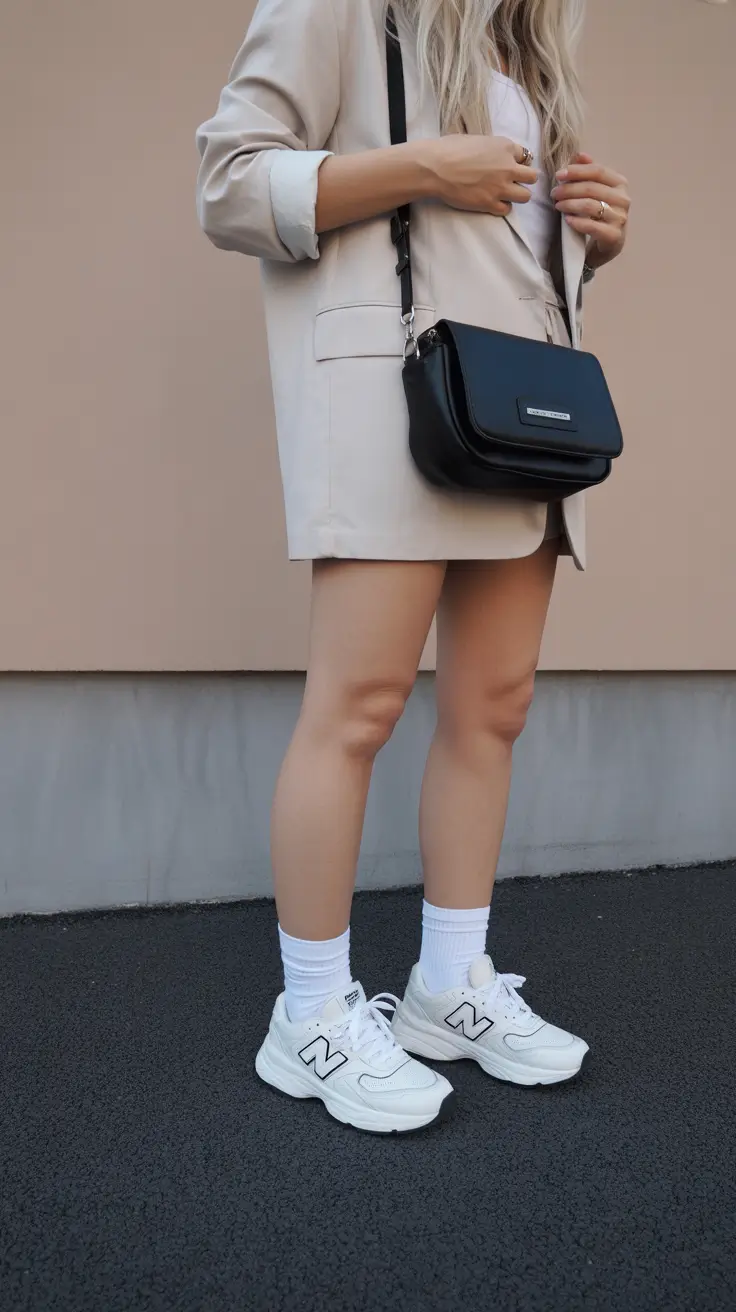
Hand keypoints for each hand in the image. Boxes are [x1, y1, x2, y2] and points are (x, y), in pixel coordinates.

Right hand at [422, 134, 537, 216]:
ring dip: (517, 195)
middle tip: (512, 181)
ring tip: (504, 194)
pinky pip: (507, 210)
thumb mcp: (477, 139)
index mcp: (505, 147)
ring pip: (525, 196)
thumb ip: (492, 149)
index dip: (518, 162)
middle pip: (533, 177)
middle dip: (524, 179)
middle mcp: (508, 167)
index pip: (526, 156)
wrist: (436, 167)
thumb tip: (491, 155)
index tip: (510, 166)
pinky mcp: (490, 203)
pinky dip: (502, 207)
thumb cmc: (450, 149)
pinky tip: (492, 203)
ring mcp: (500, 187)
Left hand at [551, 153, 630, 267]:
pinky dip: (576, 222)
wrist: (611, 242)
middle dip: (569, 189)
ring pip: (590, 206)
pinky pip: (592, 226)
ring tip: (557, 205)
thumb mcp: (597, 190)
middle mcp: (623, 199)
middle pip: (592, 188)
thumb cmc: (601, 212)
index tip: (559, 175)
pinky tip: (566, 220)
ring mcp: (620, 218)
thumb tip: (579, 155)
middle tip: (554, 193)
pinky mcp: (614, 236)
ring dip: (570, 204)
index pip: (598, 171)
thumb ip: (589, 172)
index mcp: (620, 183)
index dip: (577, 171)